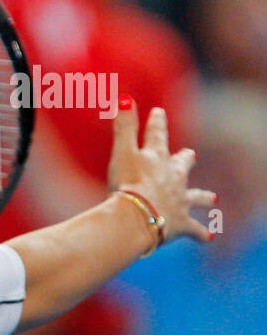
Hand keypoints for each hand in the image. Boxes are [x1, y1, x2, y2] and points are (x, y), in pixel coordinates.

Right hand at [107, 100, 214, 244]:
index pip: (157, 135)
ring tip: (213, 199)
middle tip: (191, 155)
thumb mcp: (121, 152)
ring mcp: (179, 201)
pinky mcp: (181, 224)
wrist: (137, 217)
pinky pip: (194, 230)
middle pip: (182, 165)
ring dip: (203, 197)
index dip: (156, 123)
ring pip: (195, 196)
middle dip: (185, 159)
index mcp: (156, 159)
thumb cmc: (127, 184)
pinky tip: (209, 237)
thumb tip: (123, 97)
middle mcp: (173, 178)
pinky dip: (201, 233)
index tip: (158, 112)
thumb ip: (123, 126)